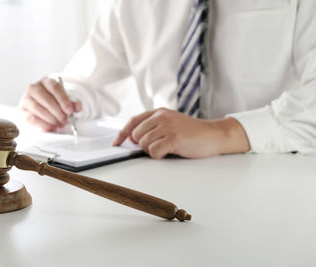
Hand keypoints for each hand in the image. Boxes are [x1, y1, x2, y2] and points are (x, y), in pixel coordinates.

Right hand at [19, 77, 81, 130]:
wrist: (41, 107)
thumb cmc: (54, 102)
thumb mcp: (64, 101)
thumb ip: (72, 104)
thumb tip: (78, 107)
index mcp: (46, 82)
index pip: (54, 88)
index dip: (63, 100)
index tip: (70, 111)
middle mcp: (34, 88)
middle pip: (46, 99)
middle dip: (57, 112)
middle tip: (65, 120)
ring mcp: (26, 99)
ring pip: (38, 108)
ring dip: (51, 119)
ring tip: (59, 125)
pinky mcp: (21, 111)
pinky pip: (31, 118)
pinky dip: (42, 124)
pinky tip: (51, 128)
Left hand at [113, 108, 249, 158]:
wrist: (214, 135)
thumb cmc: (192, 133)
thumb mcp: (171, 124)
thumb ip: (153, 127)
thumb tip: (133, 139)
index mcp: (159, 112)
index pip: (133, 121)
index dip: (122, 134)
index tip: (116, 143)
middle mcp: (161, 116)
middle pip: (136, 135)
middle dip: (143, 145)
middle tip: (159, 146)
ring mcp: (167, 126)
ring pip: (143, 144)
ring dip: (153, 150)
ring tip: (168, 148)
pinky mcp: (173, 138)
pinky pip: (153, 152)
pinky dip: (159, 155)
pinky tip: (170, 152)